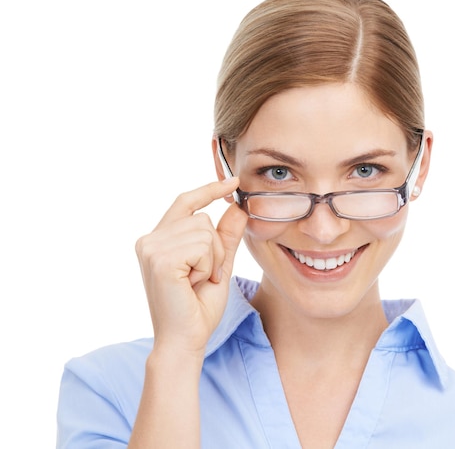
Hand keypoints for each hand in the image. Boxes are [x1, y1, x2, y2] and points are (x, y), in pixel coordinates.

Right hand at [135, 178, 247, 356]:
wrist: (185, 340)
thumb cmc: (197, 308)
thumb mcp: (217, 265)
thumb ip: (225, 237)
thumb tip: (238, 207)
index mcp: (158, 239)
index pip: (185, 202)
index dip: (209, 190)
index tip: (232, 182)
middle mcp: (149, 240)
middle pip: (202, 218)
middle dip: (215, 248)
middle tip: (204, 276)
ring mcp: (151, 248)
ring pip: (205, 231)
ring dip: (212, 260)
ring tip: (197, 281)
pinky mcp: (159, 259)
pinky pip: (203, 246)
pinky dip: (208, 266)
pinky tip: (194, 284)